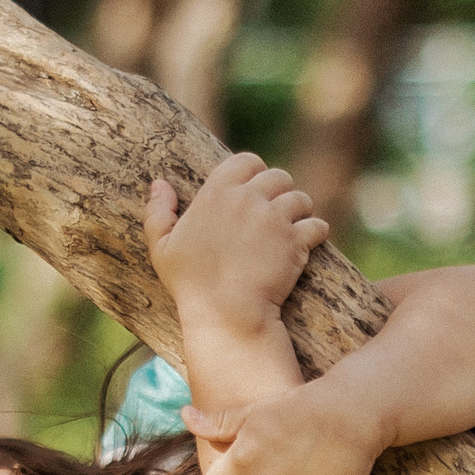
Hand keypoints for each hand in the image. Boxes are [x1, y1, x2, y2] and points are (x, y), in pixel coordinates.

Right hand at [143, 152, 328, 336]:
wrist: (226, 313)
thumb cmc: (191, 284)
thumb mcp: (162, 248)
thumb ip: (157, 212)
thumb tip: (159, 183)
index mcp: (216, 193)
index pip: (246, 161)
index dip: (255, 173)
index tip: (256, 190)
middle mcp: (248, 199)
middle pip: (279, 176)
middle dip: (281, 191)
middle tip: (277, 212)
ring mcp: (274, 219)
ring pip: (301, 199)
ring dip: (300, 211)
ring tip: (293, 227)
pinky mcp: (296, 241)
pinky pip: (317, 225)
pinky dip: (316, 233)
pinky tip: (308, 243)